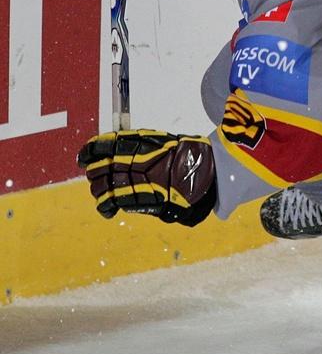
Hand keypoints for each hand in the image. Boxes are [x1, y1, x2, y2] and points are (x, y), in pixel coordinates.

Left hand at [77, 130, 215, 225]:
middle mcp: (133, 160)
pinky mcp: (137, 199)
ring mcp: (134, 180)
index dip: (91, 151)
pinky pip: (111, 203)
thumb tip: (121, 148)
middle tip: (98, 175)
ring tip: (104, 193)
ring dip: (99, 190)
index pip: (105, 145)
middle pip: (100, 166)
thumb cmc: (189, 157)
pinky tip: (108, 210)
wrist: (205, 176)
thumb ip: (143, 146)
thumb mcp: (165, 143)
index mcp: (139, 144)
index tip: (85, 156)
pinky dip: (106, 207)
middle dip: (96, 172)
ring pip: (101, 185)